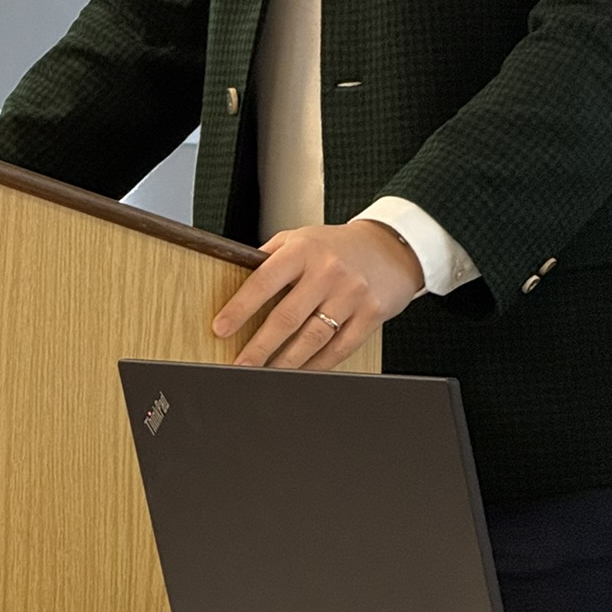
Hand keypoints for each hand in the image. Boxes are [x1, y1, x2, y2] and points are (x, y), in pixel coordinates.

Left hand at [211, 220, 423, 370]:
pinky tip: (301, 372)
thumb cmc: (338, 245)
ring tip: (265, 374)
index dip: (239, 308)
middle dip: (258, 346)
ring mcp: (351, 294)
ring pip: (312, 337)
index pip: (263, 281)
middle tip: (239, 364)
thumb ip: (270, 256)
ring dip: (286, 362)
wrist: (391, 246)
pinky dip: (318, 364)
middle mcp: (327, 271)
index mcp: (303, 250)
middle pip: (286, 317)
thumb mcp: (301, 238)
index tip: (220, 328)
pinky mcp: (371, 314)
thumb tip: (236, 274)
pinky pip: (339, 347)